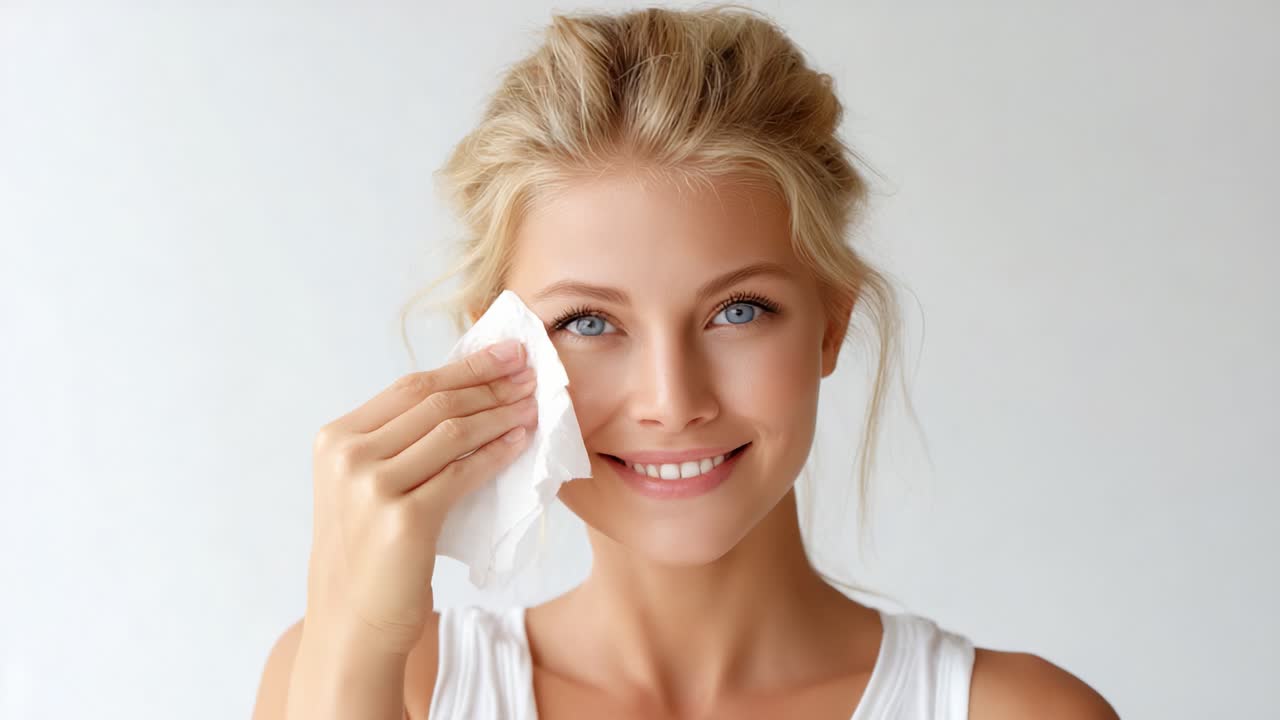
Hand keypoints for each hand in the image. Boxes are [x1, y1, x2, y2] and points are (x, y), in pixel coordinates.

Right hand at [303, 340, 537, 655]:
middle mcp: (347, 456)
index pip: (409, 386)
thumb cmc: (369, 553)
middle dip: (489, 382)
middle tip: (530, 372)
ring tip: (532, 405)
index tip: (506, 353)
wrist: (352, 623)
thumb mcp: (366, 485)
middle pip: (433, 401)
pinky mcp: (403, 520)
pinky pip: (462, 473)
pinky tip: (520, 443)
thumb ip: (399, 441)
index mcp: (335, 439)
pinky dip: (496, 454)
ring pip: (452, 431)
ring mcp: (371, 487)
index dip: (464, 366)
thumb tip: (466, 392)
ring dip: (500, 414)